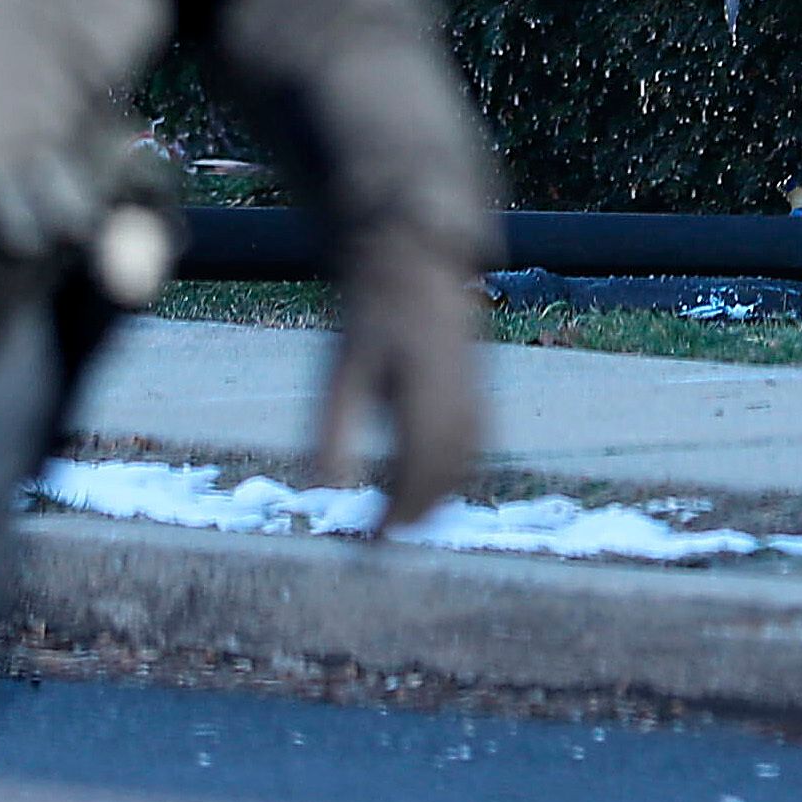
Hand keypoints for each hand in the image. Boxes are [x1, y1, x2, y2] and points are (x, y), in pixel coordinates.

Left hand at [314, 228, 485, 533]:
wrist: (413, 262)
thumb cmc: (370, 319)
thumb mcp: (342, 373)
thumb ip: (334, 430)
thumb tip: (322, 490)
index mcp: (422, 387)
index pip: (417, 467)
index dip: (398, 510)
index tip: (372, 540)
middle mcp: (458, 391)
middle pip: (449, 469)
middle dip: (421, 509)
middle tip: (387, 537)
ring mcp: (475, 386)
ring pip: (469, 457)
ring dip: (443, 493)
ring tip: (408, 519)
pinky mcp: (478, 383)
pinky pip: (478, 439)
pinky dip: (459, 470)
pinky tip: (433, 483)